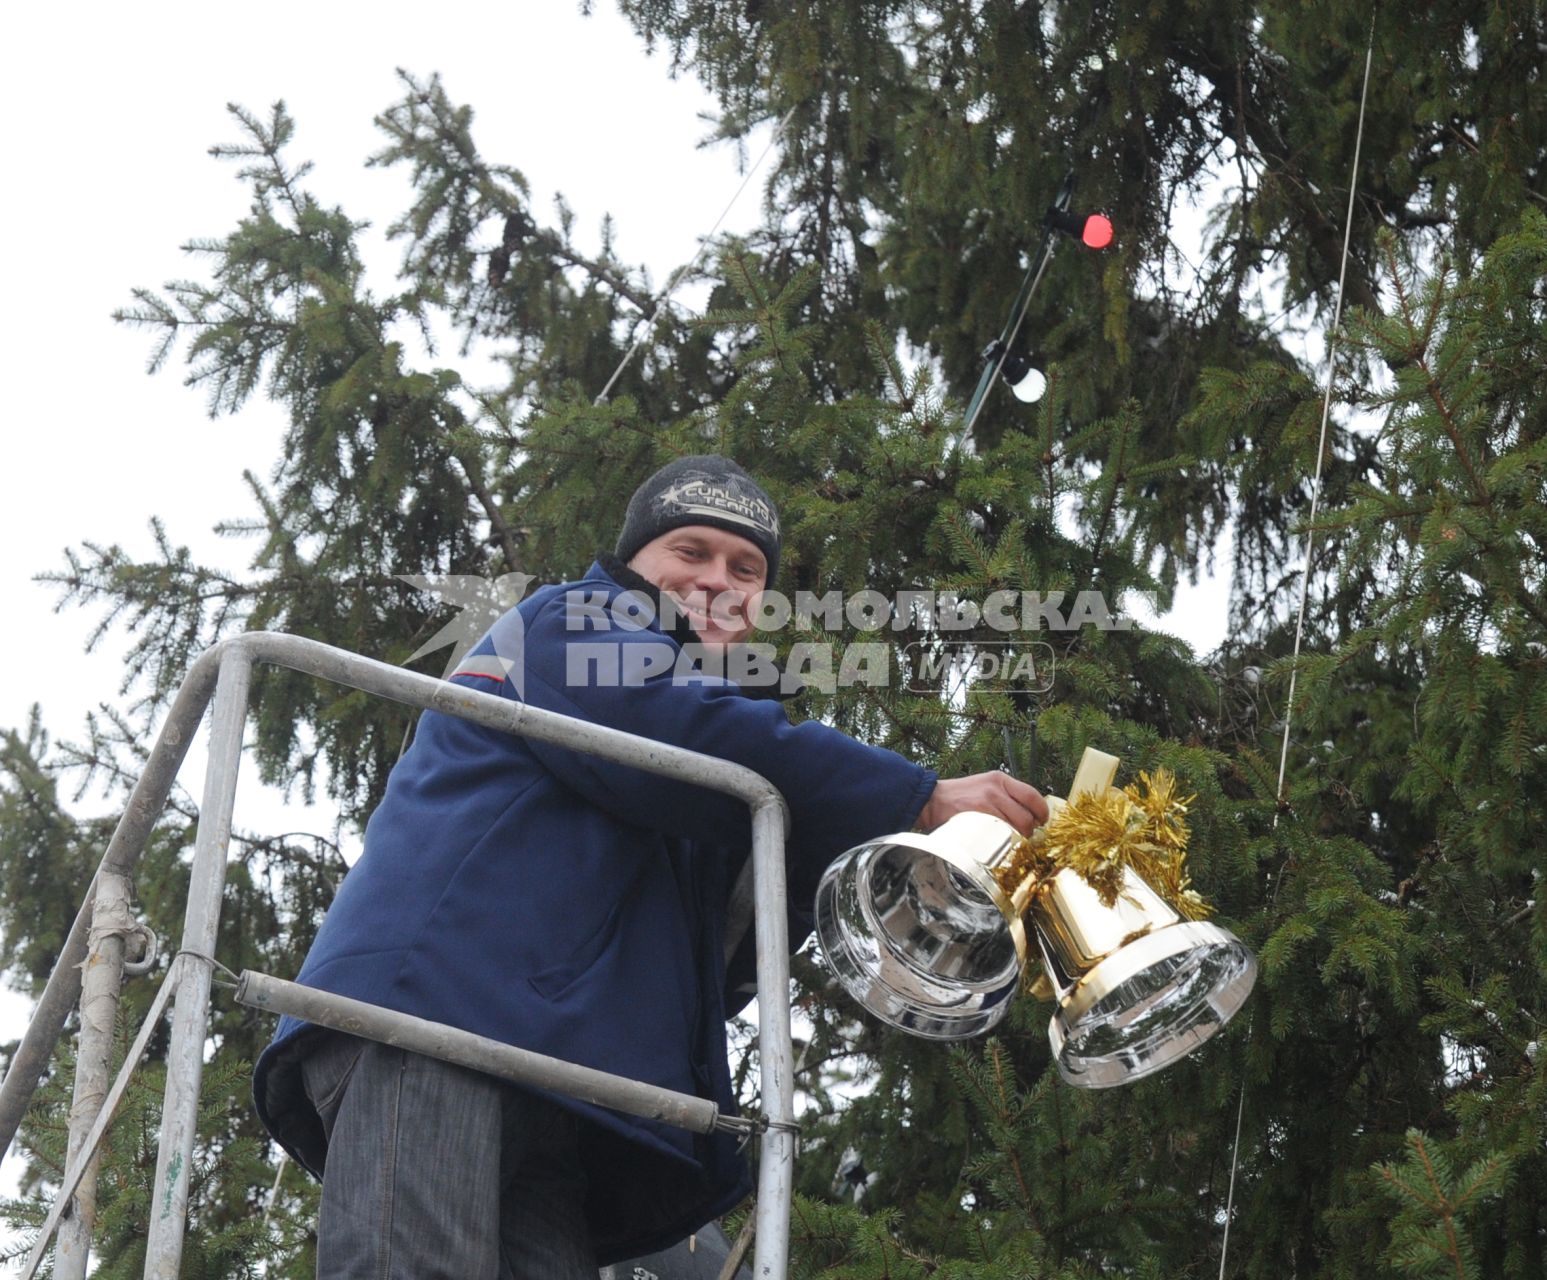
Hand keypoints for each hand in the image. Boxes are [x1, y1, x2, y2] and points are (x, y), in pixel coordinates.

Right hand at [917, 771, 1048, 834]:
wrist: (931, 800)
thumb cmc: (960, 797)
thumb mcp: (985, 786)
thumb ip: (1006, 796)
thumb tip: (1030, 814)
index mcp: (1000, 779)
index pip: (1033, 795)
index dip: (1042, 812)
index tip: (1041, 821)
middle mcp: (996, 789)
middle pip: (1027, 816)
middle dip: (1029, 831)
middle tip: (1023, 837)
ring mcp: (987, 803)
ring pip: (1016, 828)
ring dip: (1017, 840)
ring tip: (1009, 842)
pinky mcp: (977, 817)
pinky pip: (1001, 835)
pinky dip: (1004, 843)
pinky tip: (998, 844)